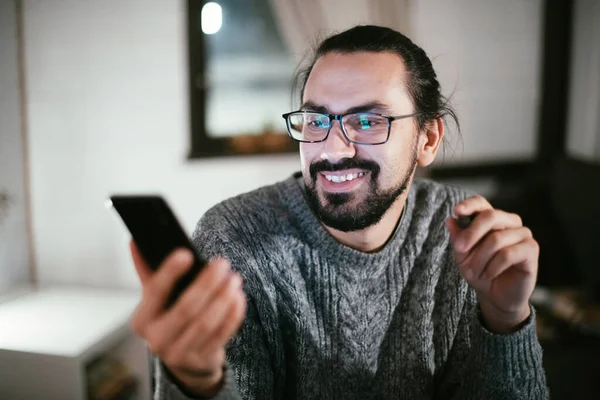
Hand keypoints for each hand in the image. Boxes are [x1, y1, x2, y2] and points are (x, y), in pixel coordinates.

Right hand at [129, 241, 246, 395]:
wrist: (184, 360)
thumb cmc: (169, 319)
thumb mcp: (155, 300)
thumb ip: (147, 271)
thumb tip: (135, 241)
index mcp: (142, 320)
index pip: (154, 292)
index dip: (169, 272)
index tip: (186, 253)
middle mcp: (157, 339)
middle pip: (186, 308)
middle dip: (206, 283)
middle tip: (221, 263)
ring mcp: (180, 353)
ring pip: (206, 322)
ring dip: (223, 297)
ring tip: (234, 279)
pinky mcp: (203, 360)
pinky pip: (222, 334)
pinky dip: (233, 314)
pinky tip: (238, 297)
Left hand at [446, 196, 538, 333]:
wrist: (496, 296)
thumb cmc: (479, 271)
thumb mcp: (462, 255)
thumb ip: (457, 238)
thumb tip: (450, 220)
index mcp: (491, 219)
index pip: (481, 203)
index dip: (469, 205)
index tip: (456, 211)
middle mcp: (509, 221)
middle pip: (490, 216)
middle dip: (471, 234)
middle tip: (459, 249)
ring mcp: (523, 234)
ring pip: (496, 239)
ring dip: (480, 258)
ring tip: (474, 272)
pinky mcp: (531, 249)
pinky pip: (508, 254)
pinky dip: (493, 266)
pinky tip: (488, 275)